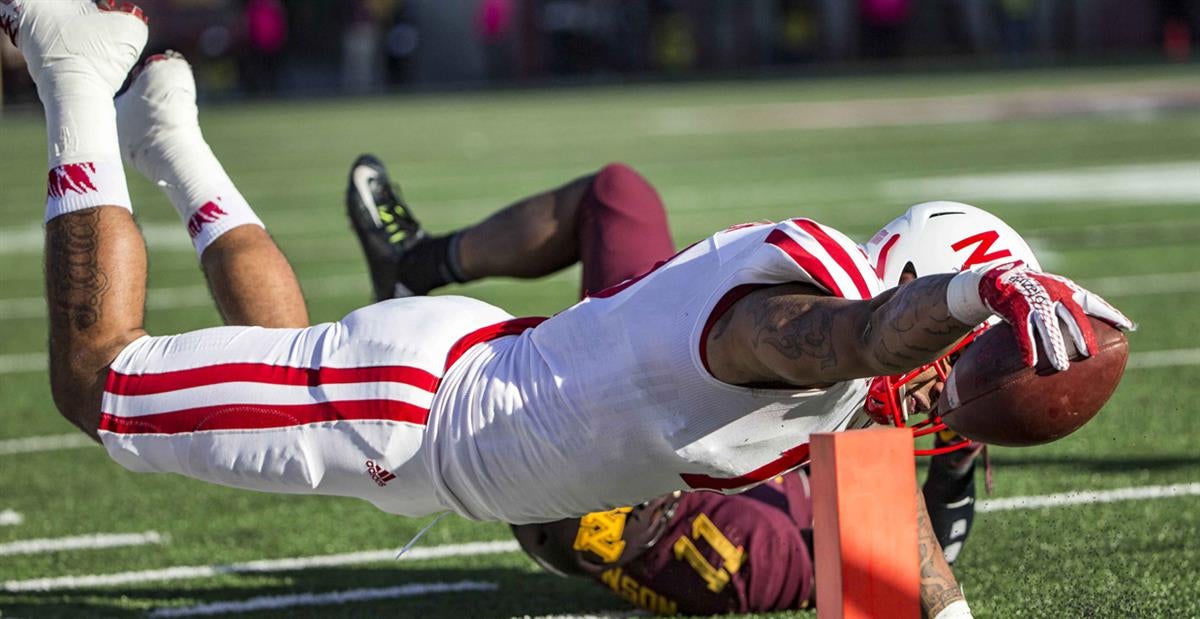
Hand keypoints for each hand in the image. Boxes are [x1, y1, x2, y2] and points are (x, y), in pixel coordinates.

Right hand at [950, 261, 1133, 370]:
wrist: (1001, 277)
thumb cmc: (1034, 291)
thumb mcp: (1056, 294)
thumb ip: (1073, 310)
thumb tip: (1105, 332)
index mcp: (1067, 290)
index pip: (1092, 301)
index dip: (1109, 313)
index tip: (1126, 327)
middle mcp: (1054, 293)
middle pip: (1072, 315)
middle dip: (1082, 334)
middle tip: (1090, 354)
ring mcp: (1034, 300)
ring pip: (1047, 325)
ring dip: (1054, 346)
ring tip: (1061, 367)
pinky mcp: (1015, 307)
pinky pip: (1022, 330)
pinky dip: (1027, 345)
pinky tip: (1030, 362)